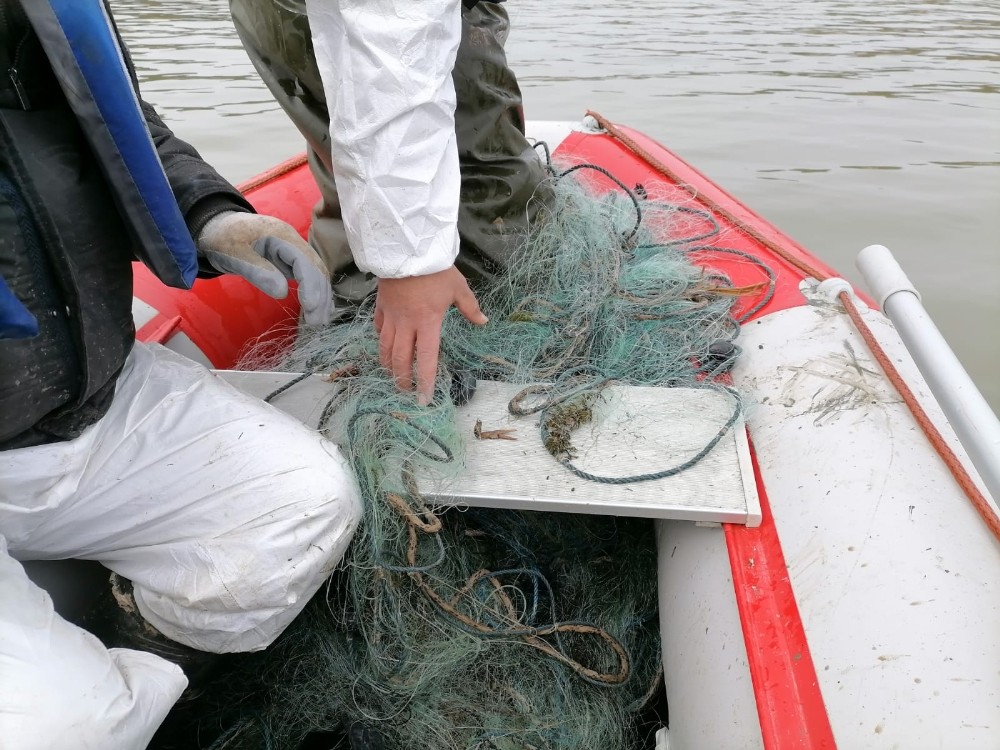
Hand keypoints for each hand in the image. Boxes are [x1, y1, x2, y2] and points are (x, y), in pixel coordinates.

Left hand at [197, 212, 333, 325]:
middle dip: (319, 295)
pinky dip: (315, 293)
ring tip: (318, 321)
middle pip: (316, 268)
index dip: (310, 284)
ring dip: (320, 298)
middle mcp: (293, 242)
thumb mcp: (235, 254)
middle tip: (316, 323)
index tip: (310, 307)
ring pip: (316, 274)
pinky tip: (318, 310)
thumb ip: (258, 271)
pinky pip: (309, 277)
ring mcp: (294, 252)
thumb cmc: (223, 240)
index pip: (304, 261)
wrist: (216, 229)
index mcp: (281, 235)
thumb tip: (282, 293)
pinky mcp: (290, 262)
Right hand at [374, 267, 487, 404]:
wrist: (408, 248)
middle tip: (407, 391)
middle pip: (400, 359)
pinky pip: (379, 328)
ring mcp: (391, 316)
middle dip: (403, 379)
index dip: (425, 381)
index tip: (424, 397)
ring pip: (385, 348)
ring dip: (388, 365)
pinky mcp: (381, 306)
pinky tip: (384, 346)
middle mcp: (407, 325)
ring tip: (393, 375)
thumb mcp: (458, 288)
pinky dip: (381, 340)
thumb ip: (470, 308)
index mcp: (427, 323)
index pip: (425, 359)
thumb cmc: (436, 270)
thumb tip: (483, 321)